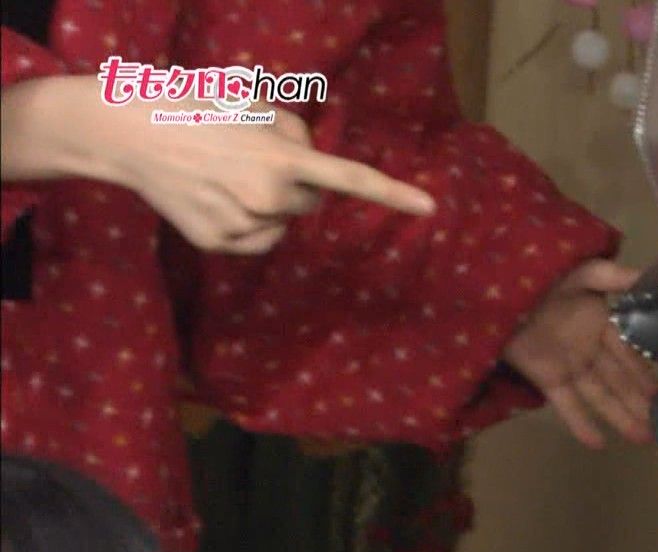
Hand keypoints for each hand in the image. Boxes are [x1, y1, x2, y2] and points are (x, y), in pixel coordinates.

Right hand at [0, 76, 434, 254]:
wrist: (126, 132)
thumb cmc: (194, 106)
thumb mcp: (253, 101)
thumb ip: (294, 130)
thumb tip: (308, 163)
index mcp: (282, 157)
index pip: (349, 178)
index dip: (393, 193)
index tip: (430, 207)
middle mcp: (268, 197)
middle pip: (310, 202)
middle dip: (294, 182)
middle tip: (250, 156)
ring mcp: (243, 224)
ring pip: (284, 223)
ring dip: (269, 202)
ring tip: (225, 173)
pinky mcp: (220, 243)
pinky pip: (257, 240)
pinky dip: (246, 223)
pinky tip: (215, 197)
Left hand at [502, 260, 657, 448]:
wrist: (501, 288)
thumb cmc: (545, 275)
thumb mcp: (584, 270)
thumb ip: (616, 277)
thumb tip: (652, 280)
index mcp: (601, 323)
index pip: (630, 353)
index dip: (646, 373)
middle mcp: (589, 349)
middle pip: (619, 381)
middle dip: (640, 403)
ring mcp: (568, 366)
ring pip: (600, 396)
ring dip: (620, 417)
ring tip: (643, 438)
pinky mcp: (547, 378)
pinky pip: (567, 404)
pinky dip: (580, 424)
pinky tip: (598, 444)